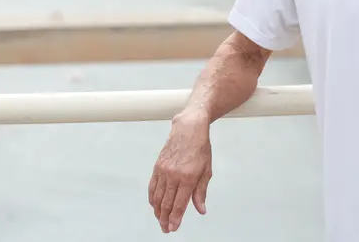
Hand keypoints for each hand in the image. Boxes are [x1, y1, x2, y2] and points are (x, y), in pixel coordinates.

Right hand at [148, 111, 212, 232]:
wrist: (188, 128)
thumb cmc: (200, 147)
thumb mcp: (206, 170)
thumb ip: (201, 192)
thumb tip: (201, 209)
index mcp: (188, 177)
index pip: (179, 204)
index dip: (175, 219)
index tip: (173, 228)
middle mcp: (173, 175)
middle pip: (166, 203)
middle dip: (165, 218)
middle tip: (166, 229)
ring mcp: (163, 170)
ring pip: (157, 196)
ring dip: (157, 211)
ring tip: (160, 220)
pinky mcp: (157, 166)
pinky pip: (152, 186)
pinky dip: (152, 198)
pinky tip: (154, 205)